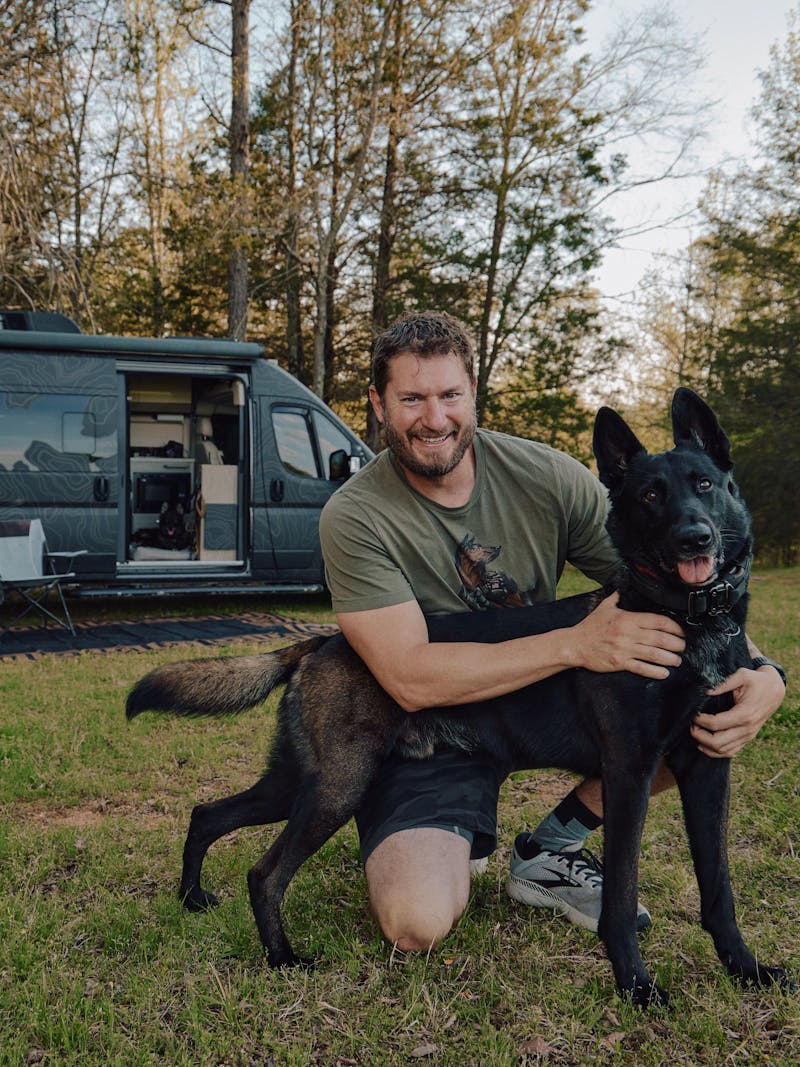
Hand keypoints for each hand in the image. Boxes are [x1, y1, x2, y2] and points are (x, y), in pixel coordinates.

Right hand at [570, 592, 684, 679]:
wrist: (574, 644)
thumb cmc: (590, 626)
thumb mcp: (604, 607)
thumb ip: (617, 597)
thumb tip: (624, 586)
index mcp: (627, 619)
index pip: (658, 621)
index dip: (674, 627)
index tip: (681, 632)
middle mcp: (628, 634)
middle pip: (660, 639)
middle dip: (676, 644)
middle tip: (682, 646)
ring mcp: (624, 649)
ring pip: (654, 654)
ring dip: (670, 658)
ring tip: (677, 660)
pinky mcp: (619, 663)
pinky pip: (642, 668)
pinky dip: (655, 671)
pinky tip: (664, 672)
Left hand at [692, 666, 785, 757]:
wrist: (774, 691)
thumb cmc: (757, 681)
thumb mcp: (742, 675)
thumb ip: (724, 683)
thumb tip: (707, 691)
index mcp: (744, 714)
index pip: (716, 724)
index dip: (700, 721)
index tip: (693, 714)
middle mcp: (747, 729)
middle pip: (717, 742)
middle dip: (699, 736)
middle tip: (691, 725)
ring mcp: (748, 736)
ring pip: (723, 750)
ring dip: (705, 745)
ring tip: (696, 733)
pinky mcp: (747, 738)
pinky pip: (731, 752)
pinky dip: (716, 752)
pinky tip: (704, 744)